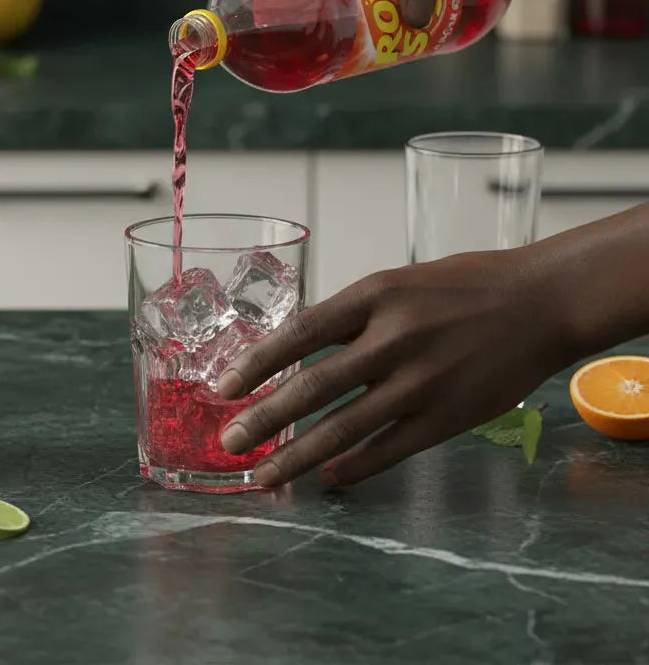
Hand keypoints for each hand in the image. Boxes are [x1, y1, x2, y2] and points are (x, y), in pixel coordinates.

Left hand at [216, 249, 574, 488]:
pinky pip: (389, 450)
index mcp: (374, 297)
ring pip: (344, 429)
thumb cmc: (462, 286)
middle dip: (264, 420)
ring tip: (265, 476)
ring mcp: (420, 383)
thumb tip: (297, 350)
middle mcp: (392, 340)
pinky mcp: (446, 418)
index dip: (257, 364)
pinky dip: (353, 468)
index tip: (223, 388)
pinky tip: (327, 479)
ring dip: (298, 457)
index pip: (300, 333)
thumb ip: (350, 317)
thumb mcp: (396, 283)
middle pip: (313, 387)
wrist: (539, 303)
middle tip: (229, 443)